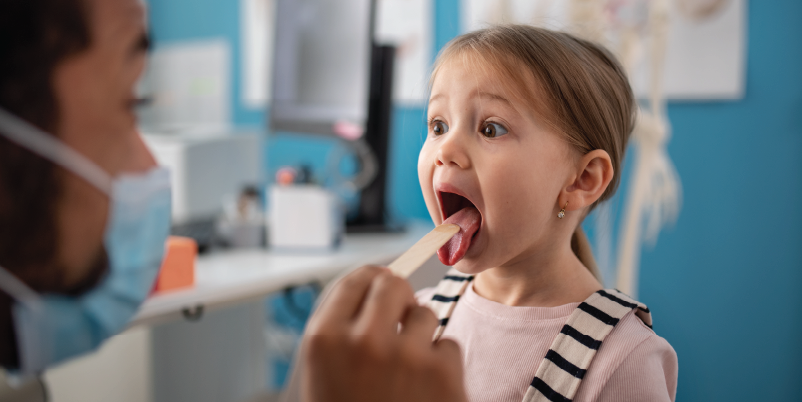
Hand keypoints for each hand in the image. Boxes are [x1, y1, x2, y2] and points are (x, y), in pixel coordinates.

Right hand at [300, 266, 466, 401]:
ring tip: (408, 372)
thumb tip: (376, 281)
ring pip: (425, 314)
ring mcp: (406, 356)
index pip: (356, 279)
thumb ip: (343, 328)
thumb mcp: (325, 374)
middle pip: (392, 284)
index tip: (380, 288)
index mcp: (324, 340)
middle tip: (399, 318)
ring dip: (421, 335)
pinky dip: (442, 365)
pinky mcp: (443, 373)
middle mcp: (363, 341)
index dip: (372, 282)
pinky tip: (426, 391)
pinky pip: (448, 344)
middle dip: (398, 298)